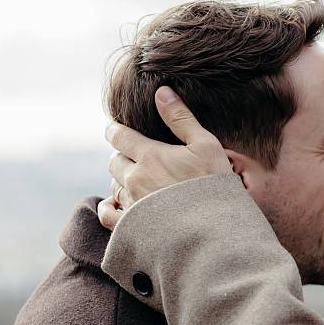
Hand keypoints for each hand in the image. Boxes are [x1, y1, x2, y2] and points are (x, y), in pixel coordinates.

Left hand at [98, 88, 232, 229]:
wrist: (216, 232)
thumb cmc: (215, 186)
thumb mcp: (206, 146)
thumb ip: (181, 118)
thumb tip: (161, 91)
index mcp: (150, 155)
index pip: (117, 135)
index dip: (115, 130)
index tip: (118, 130)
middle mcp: (134, 179)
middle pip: (114, 160)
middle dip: (122, 156)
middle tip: (137, 159)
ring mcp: (130, 205)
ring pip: (113, 185)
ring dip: (121, 181)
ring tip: (137, 183)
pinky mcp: (130, 228)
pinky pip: (107, 214)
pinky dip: (109, 207)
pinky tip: (120, 205)